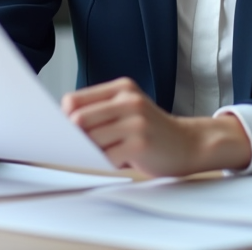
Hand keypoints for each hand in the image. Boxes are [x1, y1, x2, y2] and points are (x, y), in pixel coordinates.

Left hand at [61, 77, 251, 176]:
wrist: (189, 144)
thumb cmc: (150, 130)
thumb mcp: (127, 109)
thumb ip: (99, 110)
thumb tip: (63, 125)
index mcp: (122, 88)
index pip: (73, 100)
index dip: (66, 119)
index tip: (71, 132)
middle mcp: (128, 99)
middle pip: (78, 120)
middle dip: (77, 137)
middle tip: (86, 146)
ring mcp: (136, 121)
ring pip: (91, 140)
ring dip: (94, 152)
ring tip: (110, 151)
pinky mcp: (140, 143)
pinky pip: (107, 157)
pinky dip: (107, 163)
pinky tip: (122, 160)